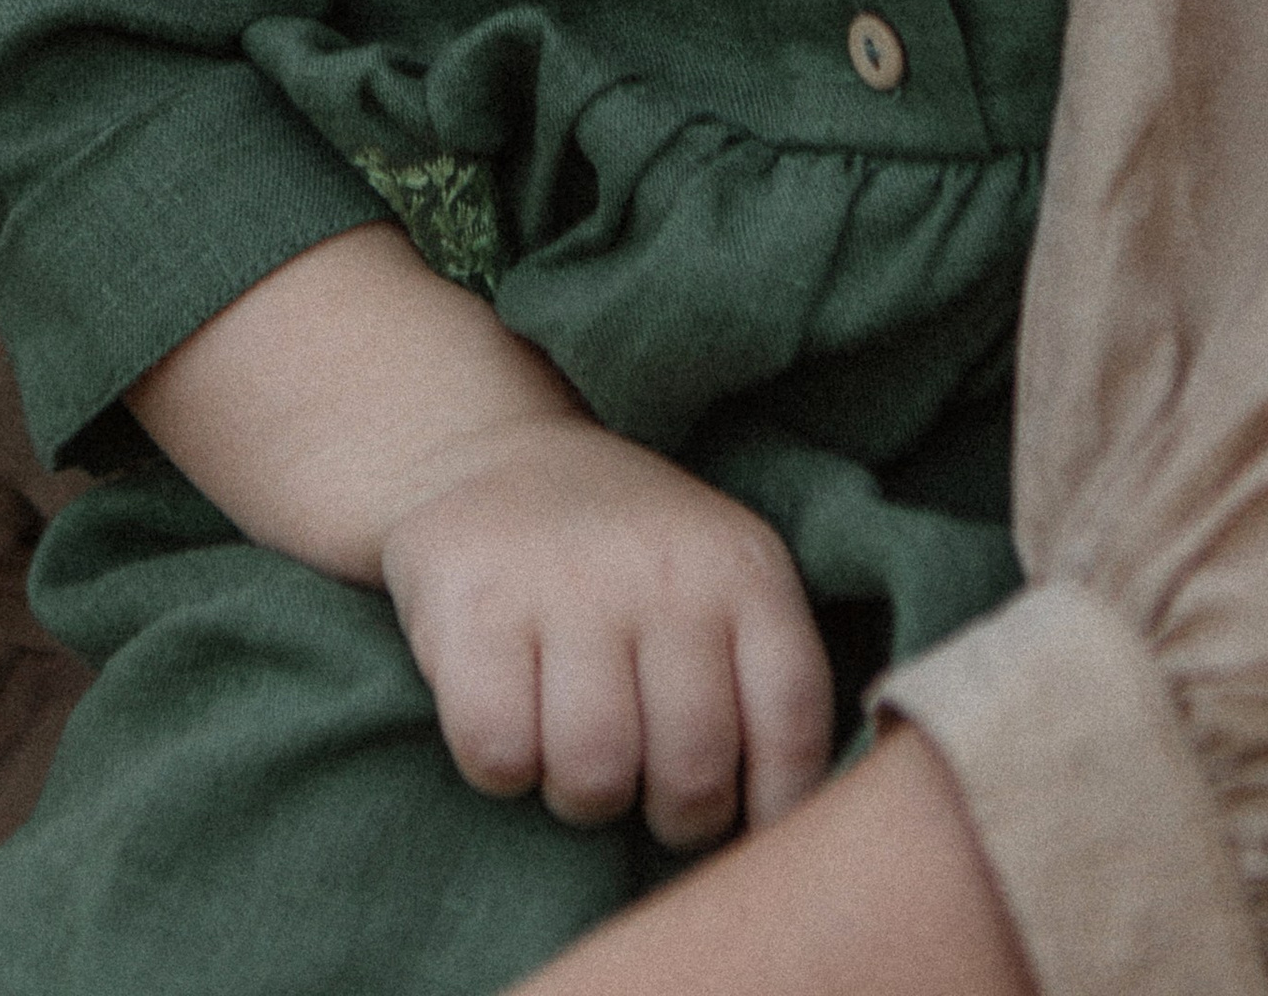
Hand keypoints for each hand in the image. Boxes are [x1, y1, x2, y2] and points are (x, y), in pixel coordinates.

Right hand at [379, 415, 834, 852]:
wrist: (491, 447)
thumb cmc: (621, 553)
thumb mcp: (717, 575)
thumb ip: (758, 677)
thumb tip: (777, 819)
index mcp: (742, 566)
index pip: (792, 726)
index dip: (773, 802)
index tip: (742, 814)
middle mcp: (664, 571)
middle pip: (691, 774)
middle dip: (668, 812)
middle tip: (642, 778)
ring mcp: (567, 584)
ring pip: (594, 777)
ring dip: (580, 792)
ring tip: (571, 745)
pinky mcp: (475, 605)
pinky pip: (500, 755)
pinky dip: (502, 765)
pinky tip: (507, 716)